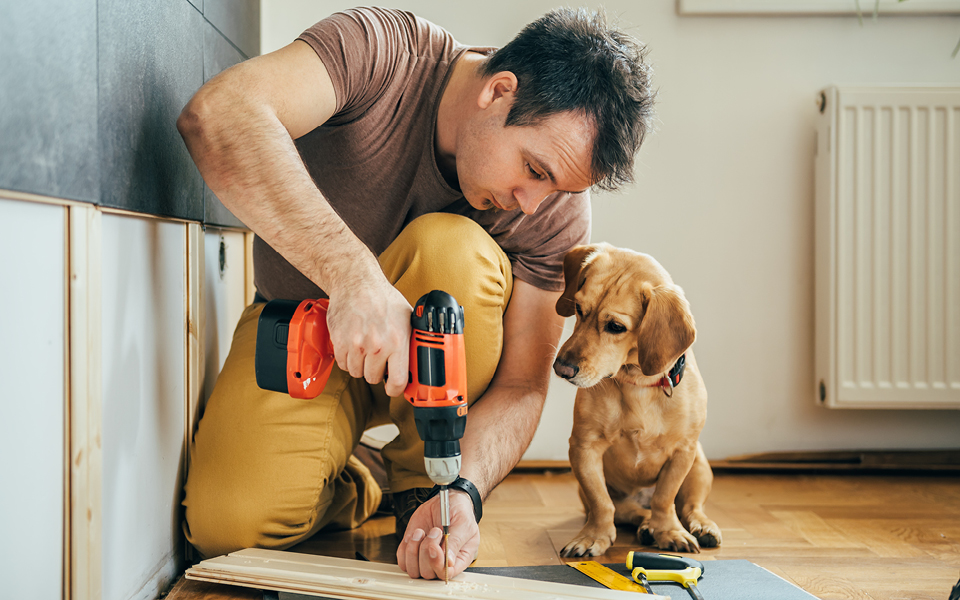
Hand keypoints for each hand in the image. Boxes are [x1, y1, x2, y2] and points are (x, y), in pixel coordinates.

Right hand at [326, 277, 411, 396]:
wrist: (356, 282)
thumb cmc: (383, 298)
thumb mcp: (407, 317)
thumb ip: (412, 340)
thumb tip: (419, 360)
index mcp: (397, 341)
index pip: (397, 381)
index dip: (396, 389)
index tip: (394, 388)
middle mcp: (377, 345)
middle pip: (374, 378)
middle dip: (377, 371)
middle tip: (378, 359)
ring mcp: (356, 345)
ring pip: (357, 372)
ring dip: (361, 365)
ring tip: (365, 349)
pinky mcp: (340, 342)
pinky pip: (343, 364)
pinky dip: (347, 359)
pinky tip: (354, 346)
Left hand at [397, 490, 479, 579]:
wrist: (446, 501)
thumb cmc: (459, 512)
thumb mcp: (463, 524)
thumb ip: (456, 542)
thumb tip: (448, 562)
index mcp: (458, 559)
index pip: (446, 574)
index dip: (438, 565)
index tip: (434, 547)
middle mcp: (441, 562)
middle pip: (428, 573)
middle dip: (426, 551)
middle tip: (435, 531)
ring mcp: (425, 558)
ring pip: (413, 570)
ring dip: (414, 550)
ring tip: (422, 532)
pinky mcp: (413, 551)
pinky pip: (403, 560)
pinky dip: (405, 547)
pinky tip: (415, 534)